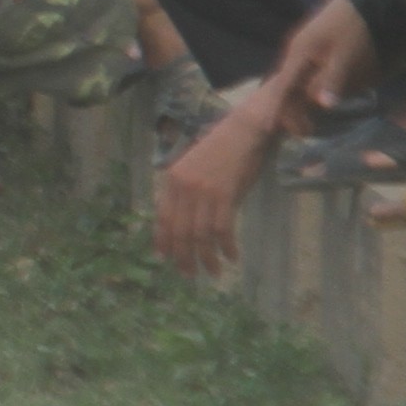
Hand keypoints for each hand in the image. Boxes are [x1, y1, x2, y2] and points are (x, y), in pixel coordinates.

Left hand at [152, 109, 263, 275]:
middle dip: (184, 257)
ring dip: (207, 257)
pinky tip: (232, 257)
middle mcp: (183, 187)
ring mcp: (203, 191)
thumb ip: (186, 194)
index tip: (166, 259)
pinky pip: (222, 228)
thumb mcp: (194, 170)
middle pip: (179, 230)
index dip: (164, 241)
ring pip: (200, 234)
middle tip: (190, 275)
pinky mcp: (225, 194)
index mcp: (171, 180)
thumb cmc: (221, 150)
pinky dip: (226, 246)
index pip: (162, 218)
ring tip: (213, 272)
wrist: (242, 131)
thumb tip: (184, 226)